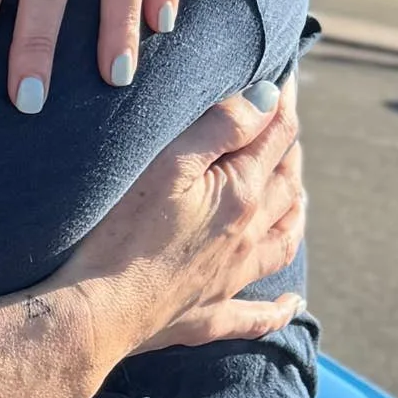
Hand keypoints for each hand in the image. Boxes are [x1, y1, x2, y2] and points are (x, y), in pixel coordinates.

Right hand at [61, 87, 304, 371]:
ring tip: (298, 198)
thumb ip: (222, 127)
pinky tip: (292, 306)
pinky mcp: (209, 317)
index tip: (284, 80)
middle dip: (289, 152)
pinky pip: (257, 316)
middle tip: (283, 128)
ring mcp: (231, 280)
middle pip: (286, 186)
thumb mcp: (170, 164)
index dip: (281, 103)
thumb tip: (267, 99)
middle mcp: (248, 236)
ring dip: (295, 215)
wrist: (99, 311)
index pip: (275, 137)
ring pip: (283, 243)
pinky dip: (280, 310)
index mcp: (241, 194)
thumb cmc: (124, 232)